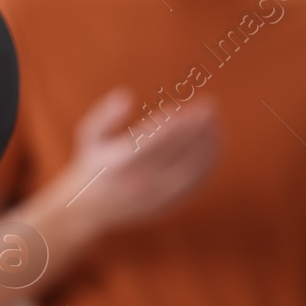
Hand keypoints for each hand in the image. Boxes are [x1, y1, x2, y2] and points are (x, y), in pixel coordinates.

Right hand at [59, 86, 220, 237]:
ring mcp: (158, 196)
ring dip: (208, 144)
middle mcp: (142, 183)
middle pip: (179, 153)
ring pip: (192, 170)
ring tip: (215, 120)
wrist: (90, 209)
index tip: (188, 107)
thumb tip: (127, 95)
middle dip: (197, 129)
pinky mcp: (169, 204)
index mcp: (122, 163)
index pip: (155, 142)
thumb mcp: (89, 136)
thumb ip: (106, 115)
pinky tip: (214, 142)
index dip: (175, 124)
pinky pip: (195, 183)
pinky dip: (208, 163)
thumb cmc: (94, 162)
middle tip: (210, 105)